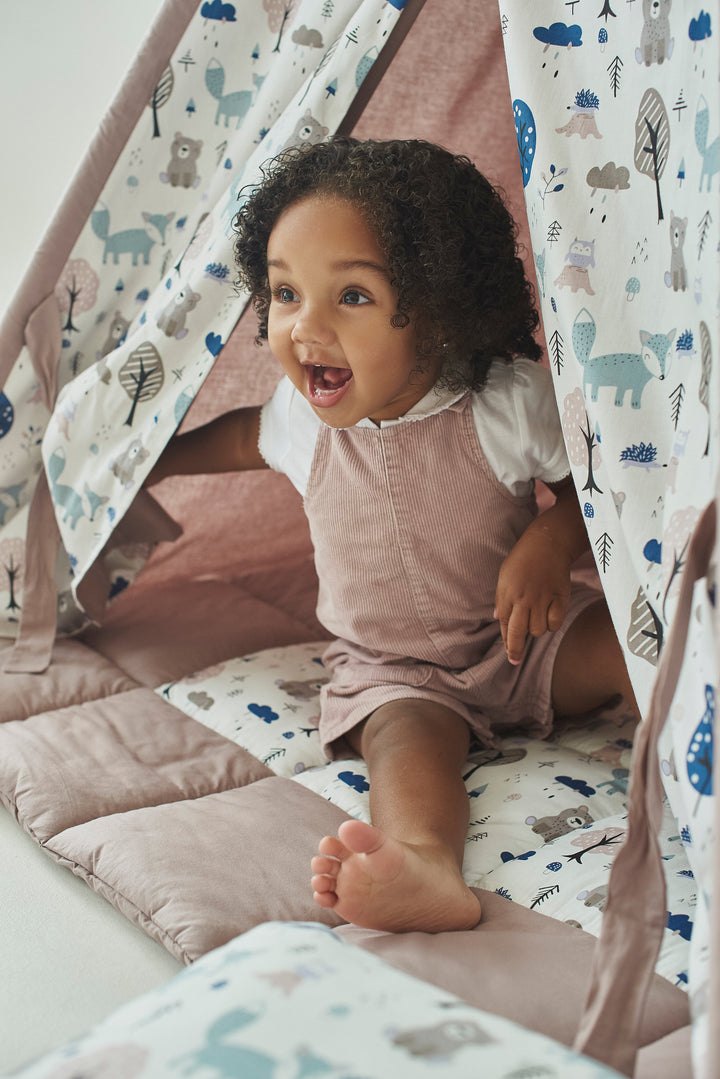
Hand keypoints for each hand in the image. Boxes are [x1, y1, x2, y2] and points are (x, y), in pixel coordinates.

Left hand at [494, 527, 572, 665]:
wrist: (547, 543)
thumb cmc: (523, 559)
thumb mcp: (505, 576)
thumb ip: (502, 598)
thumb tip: (498, 617)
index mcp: (508, 594)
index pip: (506, 625)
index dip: (507, 642)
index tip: (510, 655)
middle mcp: (524, 599)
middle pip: (519, 633)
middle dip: (516, 650)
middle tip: (515, 660)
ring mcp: (542, 599)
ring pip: (538, 630)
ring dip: (537, 629)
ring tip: (537, 619)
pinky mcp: (559, 598)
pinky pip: (555, 623)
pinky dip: (552, 625)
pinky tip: (550, 617)